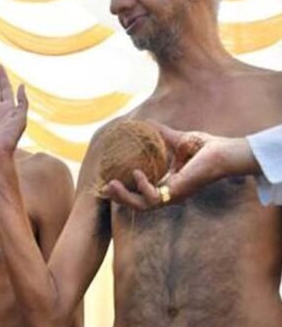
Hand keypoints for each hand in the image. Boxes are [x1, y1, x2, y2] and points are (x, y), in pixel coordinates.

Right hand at [104, 124, 255, 208]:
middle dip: (120, 198)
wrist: (222, 152)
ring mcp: (173, 196)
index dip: (124, 192)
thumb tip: (143, 121)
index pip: (141, 194)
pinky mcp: (177, 193)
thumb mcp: (175, 140)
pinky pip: (154, 198)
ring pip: (142, 206)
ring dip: (125, 198)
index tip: (107, 184)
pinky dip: (142, 187)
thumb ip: (159, 133)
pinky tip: (137, 173)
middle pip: (138, 204)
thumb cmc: (205, 148)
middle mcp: (169, 193)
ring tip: (112, 185)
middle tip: (105, 188)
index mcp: (167, 184)